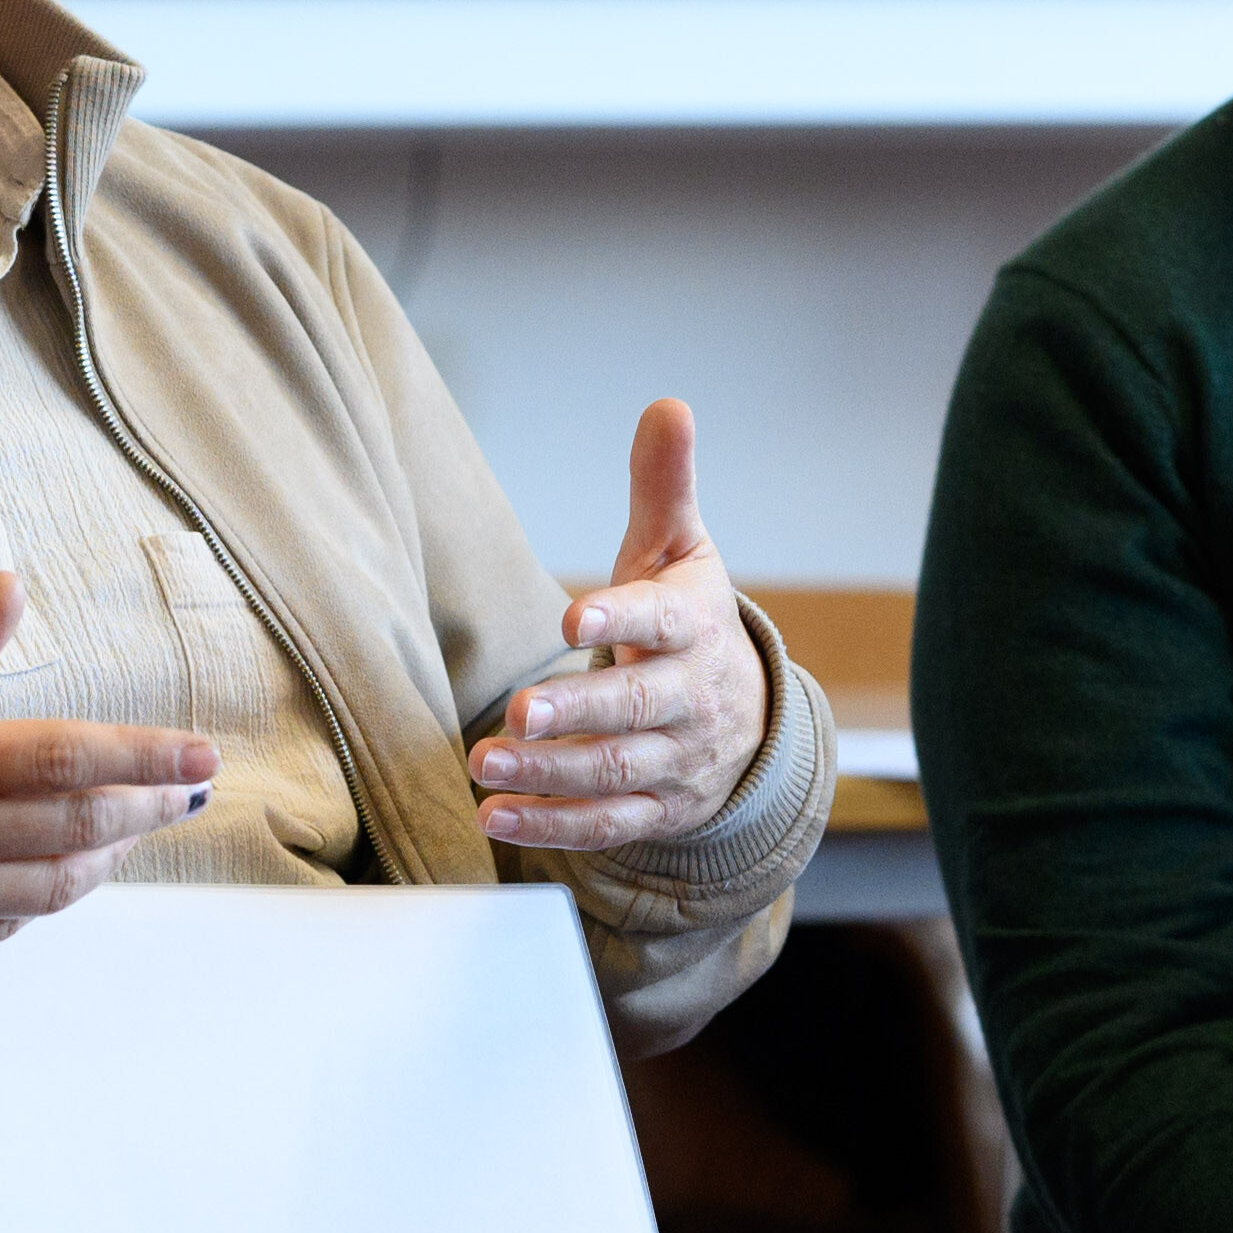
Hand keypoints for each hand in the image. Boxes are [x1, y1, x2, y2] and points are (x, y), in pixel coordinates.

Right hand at [0, 576, 215, 967]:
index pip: (68, 758)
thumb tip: (12, 591)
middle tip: (189, 789)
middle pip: (81, 826)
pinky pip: (11, 924)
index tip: (200, 754)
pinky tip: (63, 867)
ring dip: (110, 856)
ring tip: (136, 826)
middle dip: (149, 805)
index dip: (147, 756)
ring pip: (57, 885)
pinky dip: (50, 895)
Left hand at [476, 398, 770, 850]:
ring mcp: (676, 760)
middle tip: (519, 708)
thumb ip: (664, 487)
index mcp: (693, 627)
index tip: (574, 618)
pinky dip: (552, 826)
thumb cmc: (688, 623)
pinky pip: (606, 823)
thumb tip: (669, 406)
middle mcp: (690, 699)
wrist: (748, 721)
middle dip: (578, 712)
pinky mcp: (656, 808)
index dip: (621, 619)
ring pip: (616, 772)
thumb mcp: (680, 553)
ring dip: (549, 773)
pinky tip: (495, 816)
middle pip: (636, 711)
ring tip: (484, 764)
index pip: (663, 621)